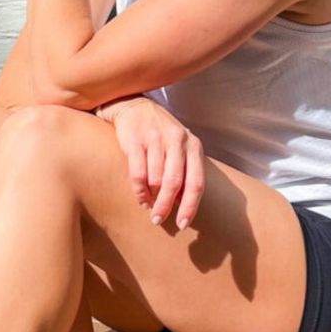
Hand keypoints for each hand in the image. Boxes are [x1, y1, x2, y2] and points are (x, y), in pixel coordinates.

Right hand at [97, 96, 204, 229]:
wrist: (134, 107)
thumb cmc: (160, 136)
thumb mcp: (179, 150)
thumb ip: (185, 174)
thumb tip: (183, 206)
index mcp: (193, 146)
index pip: (196, 182)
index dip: (190, 206)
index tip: (182, 224)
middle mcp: (178, 140)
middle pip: (174, 184)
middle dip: (165, 206)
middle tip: (157, 220)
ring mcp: (157, 138)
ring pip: (155, 180)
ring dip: (151, 198)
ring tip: (148, 205)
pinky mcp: (136, 139)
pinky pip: (138, 174)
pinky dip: (139, 190)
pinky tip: (140, 197)